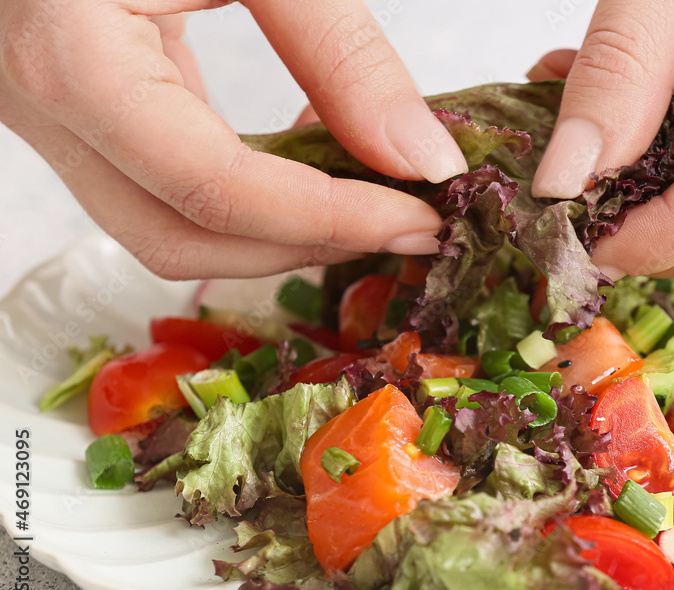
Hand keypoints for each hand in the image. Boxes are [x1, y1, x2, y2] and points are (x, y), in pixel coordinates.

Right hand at [0, 0, 467, 278]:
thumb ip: (340, 51)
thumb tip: (421, 157)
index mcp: (71, 56)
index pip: (215, 190)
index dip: (330, 220)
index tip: (419, 219)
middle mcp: (43, 107)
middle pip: (183, 239)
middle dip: (305, 244)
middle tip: (405, 221)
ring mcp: (50, 117)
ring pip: (169, 228)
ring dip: (280, 230)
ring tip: (368, 188)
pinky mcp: (77, 111)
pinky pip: (166, 186)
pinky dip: (253, 192)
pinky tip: (312, 150)